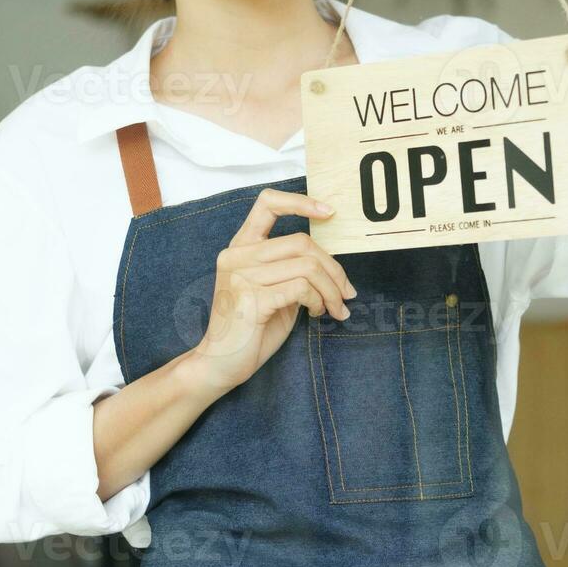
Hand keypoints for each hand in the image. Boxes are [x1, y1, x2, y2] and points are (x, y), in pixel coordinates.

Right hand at [189, 189, 355, 392]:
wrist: (221, 363)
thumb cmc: (252, 326)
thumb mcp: (273, 286)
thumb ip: (291, 266)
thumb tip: (332, 260)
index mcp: (241, 245)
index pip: (268, 203)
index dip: (301, 203)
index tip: (329, 212)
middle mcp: (237, 254)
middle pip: (302, 241)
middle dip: (334, 268)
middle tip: (346, 292)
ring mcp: (241, 275)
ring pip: (307, 266)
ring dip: (331, 290)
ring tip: (334, 308)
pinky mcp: (251, 298)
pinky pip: (301, 288)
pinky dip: (318, 301)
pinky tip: (317, 313)